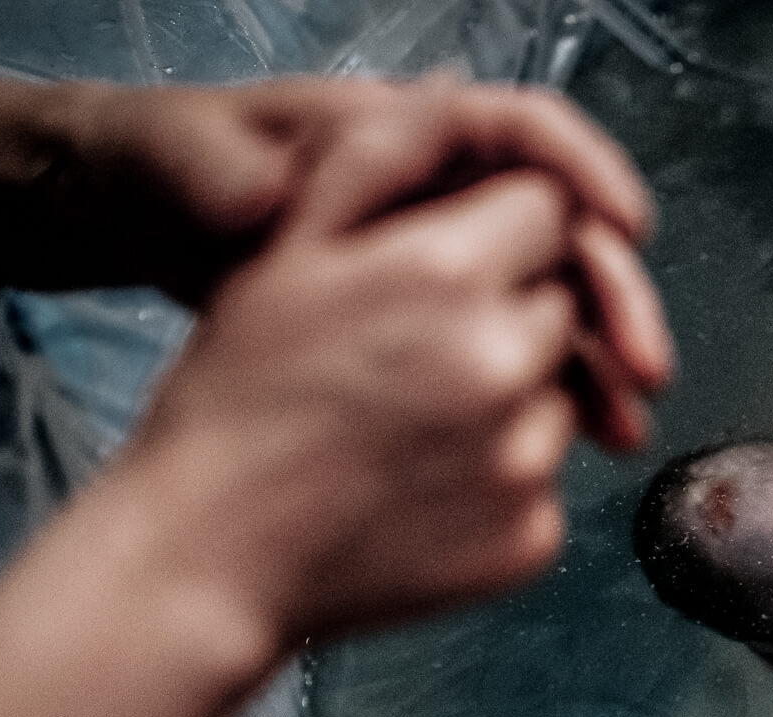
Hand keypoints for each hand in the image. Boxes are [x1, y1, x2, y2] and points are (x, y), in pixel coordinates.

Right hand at [115, 102, 655, 645]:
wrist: (209, 558)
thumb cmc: (237, 405)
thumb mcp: (286, 248)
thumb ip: (381, 159)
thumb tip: (460, 102)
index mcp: (447, 274)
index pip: (546, 211)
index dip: (498, 233)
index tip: (446, 268)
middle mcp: (503, 364)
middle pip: (562, 305)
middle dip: (507, 315)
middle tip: (411, 357)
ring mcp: (525, 460)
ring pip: (560, 396)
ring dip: (508, 401)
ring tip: (407, 428)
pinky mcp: (532, 538)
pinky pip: (545, 485)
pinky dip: (500, 483)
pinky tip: (421, 489)